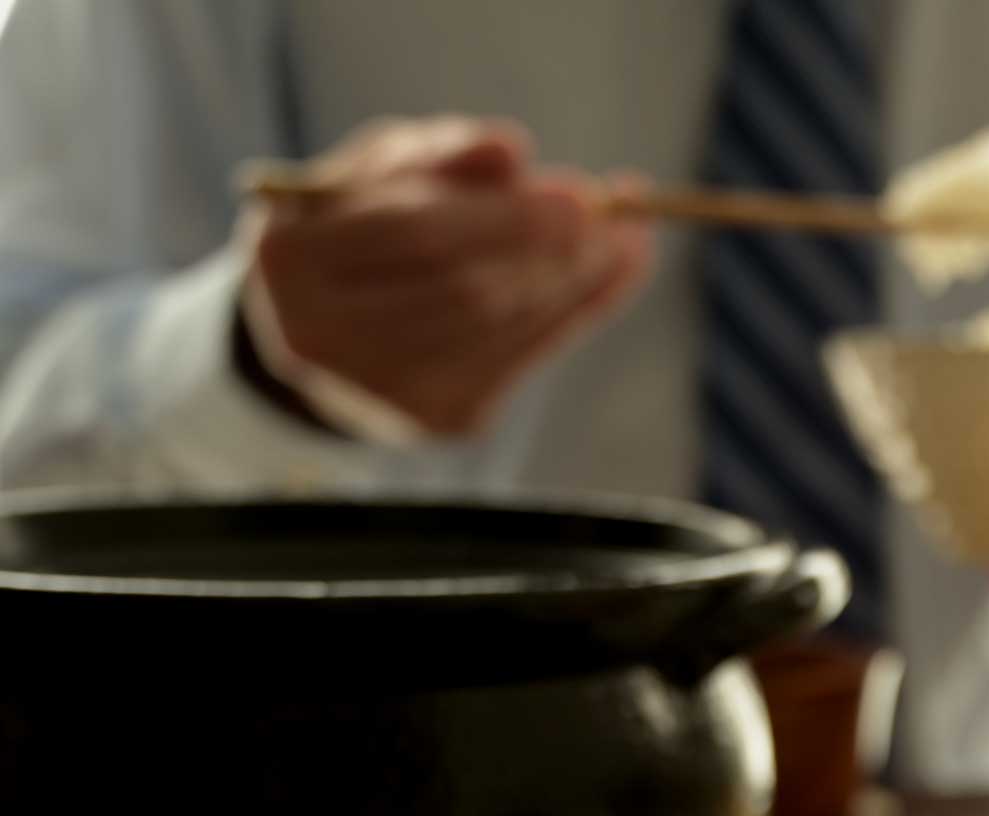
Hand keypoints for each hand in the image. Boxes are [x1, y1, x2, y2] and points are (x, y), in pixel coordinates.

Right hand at [241, 116, 652, 437]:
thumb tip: (511, 149)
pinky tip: (610, 273)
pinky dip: (572, 313)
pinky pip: (517, 359)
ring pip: (497, 329)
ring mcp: (378, 389)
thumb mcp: (379, 172)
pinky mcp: (433, 417)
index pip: (412, 235)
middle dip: (546, 250)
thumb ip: (439, 155)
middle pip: (461, 291)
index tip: (576, 193)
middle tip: (610, 215)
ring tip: (621, 238)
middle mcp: (322, 334)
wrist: (324, 325)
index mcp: (290, 257)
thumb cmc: (354, 227)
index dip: (501, 215)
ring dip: (572, 281)